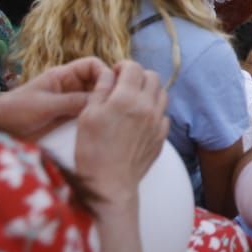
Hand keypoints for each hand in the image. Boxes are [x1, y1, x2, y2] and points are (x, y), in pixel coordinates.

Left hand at [0, 57, 111, 140]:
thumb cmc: (16, 111)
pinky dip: (94, 120)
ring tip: (111, 119)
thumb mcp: (46, 105)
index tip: (111, 90)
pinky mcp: (66, 121)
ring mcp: (69, 105)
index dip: (104, 73)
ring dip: (102, 107)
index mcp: (63, 76)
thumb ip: (73, 102)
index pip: (92, 66)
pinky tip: (99, 128)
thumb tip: (101, 102)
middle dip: (107, 91)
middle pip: (97, 83)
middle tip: (115, 107)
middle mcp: (69, 88)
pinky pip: (86, 116)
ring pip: (94, 101)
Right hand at [74, 61, 168, 211]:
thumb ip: (101, 90)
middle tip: (124, 85)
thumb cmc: (93, 151)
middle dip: (137, 76)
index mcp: (126, 98)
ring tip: (133, 100)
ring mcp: (157, 122)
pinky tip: (140, 119)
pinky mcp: (162, 136)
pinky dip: (154, 110)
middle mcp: (147, 106)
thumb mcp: (88, 115)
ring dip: (149, 91)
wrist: (110, 185)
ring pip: (161, 93)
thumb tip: (109, 74)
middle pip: (152, 76)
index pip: (133, 67)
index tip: (114, 74)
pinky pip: (163, 114)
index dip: (122, 66)